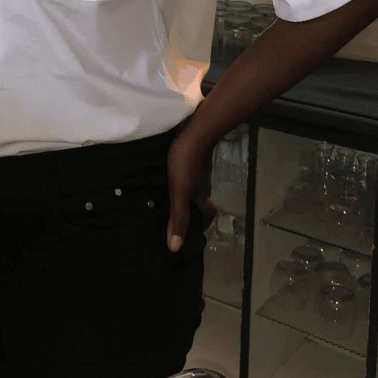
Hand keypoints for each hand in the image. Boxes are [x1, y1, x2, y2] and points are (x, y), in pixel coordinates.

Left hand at [166, 130, 216, 251]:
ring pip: (195, 185)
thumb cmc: (186, 162)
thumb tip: (176, 247)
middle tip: (179, 214)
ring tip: (170, 196)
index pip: (207, 214)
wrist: (196, 130)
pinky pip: (188, 171)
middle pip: (201, 200)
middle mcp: (203, 183)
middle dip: (193, 208)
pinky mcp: (193, 156)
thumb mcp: (179, 192)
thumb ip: (179, 217)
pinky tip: (170, 173)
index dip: (203, 224)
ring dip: (186, 192)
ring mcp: (199, 169)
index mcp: (201, 195)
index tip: (196, 231)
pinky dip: (182, 176)